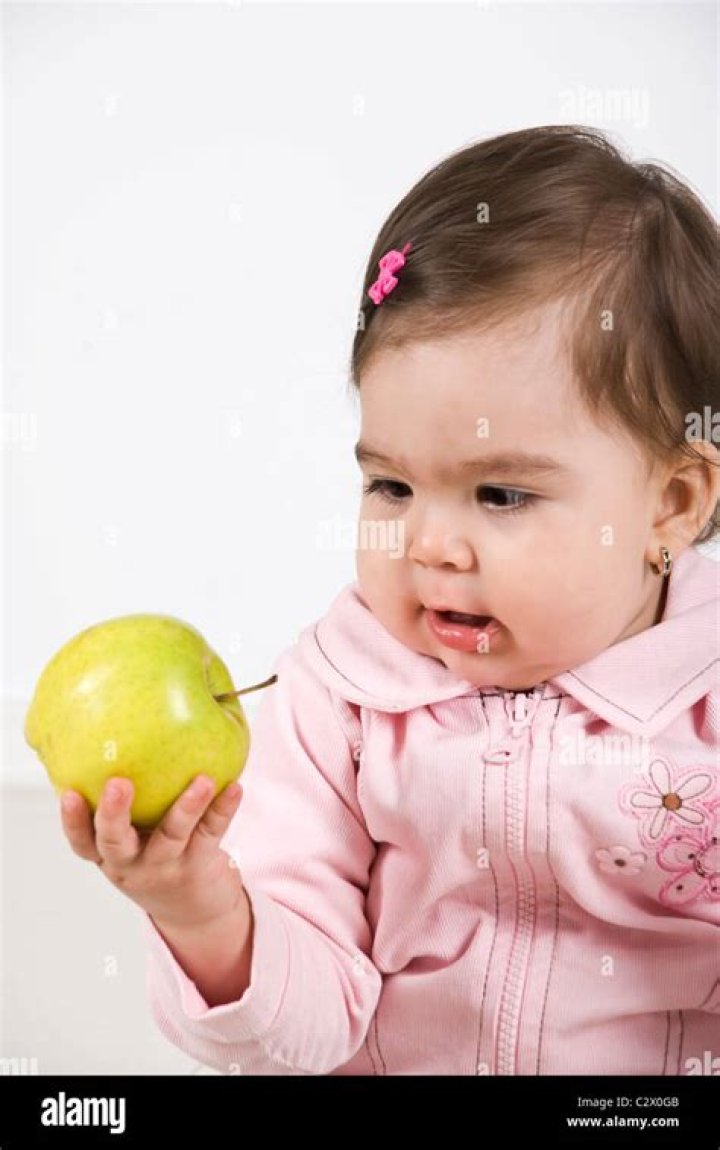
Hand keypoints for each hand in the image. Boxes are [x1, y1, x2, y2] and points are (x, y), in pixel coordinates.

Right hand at [60, 774, 245, 930]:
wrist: (194, 912)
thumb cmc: (155, 856)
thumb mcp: (133, 841)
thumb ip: (125, 805)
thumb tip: (120, 735)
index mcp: (108, 855)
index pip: (82, 841)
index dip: (73, 820)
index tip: (68, 793)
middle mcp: (131, 864)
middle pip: (115, 843)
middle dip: (114, 813)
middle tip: (118, 783)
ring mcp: (165, 868)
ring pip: (172, 836)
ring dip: (187, 806)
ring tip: (202, 780)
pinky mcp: (198, 867)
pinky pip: (211, 833)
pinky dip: (223, 809)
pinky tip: (234, 787)